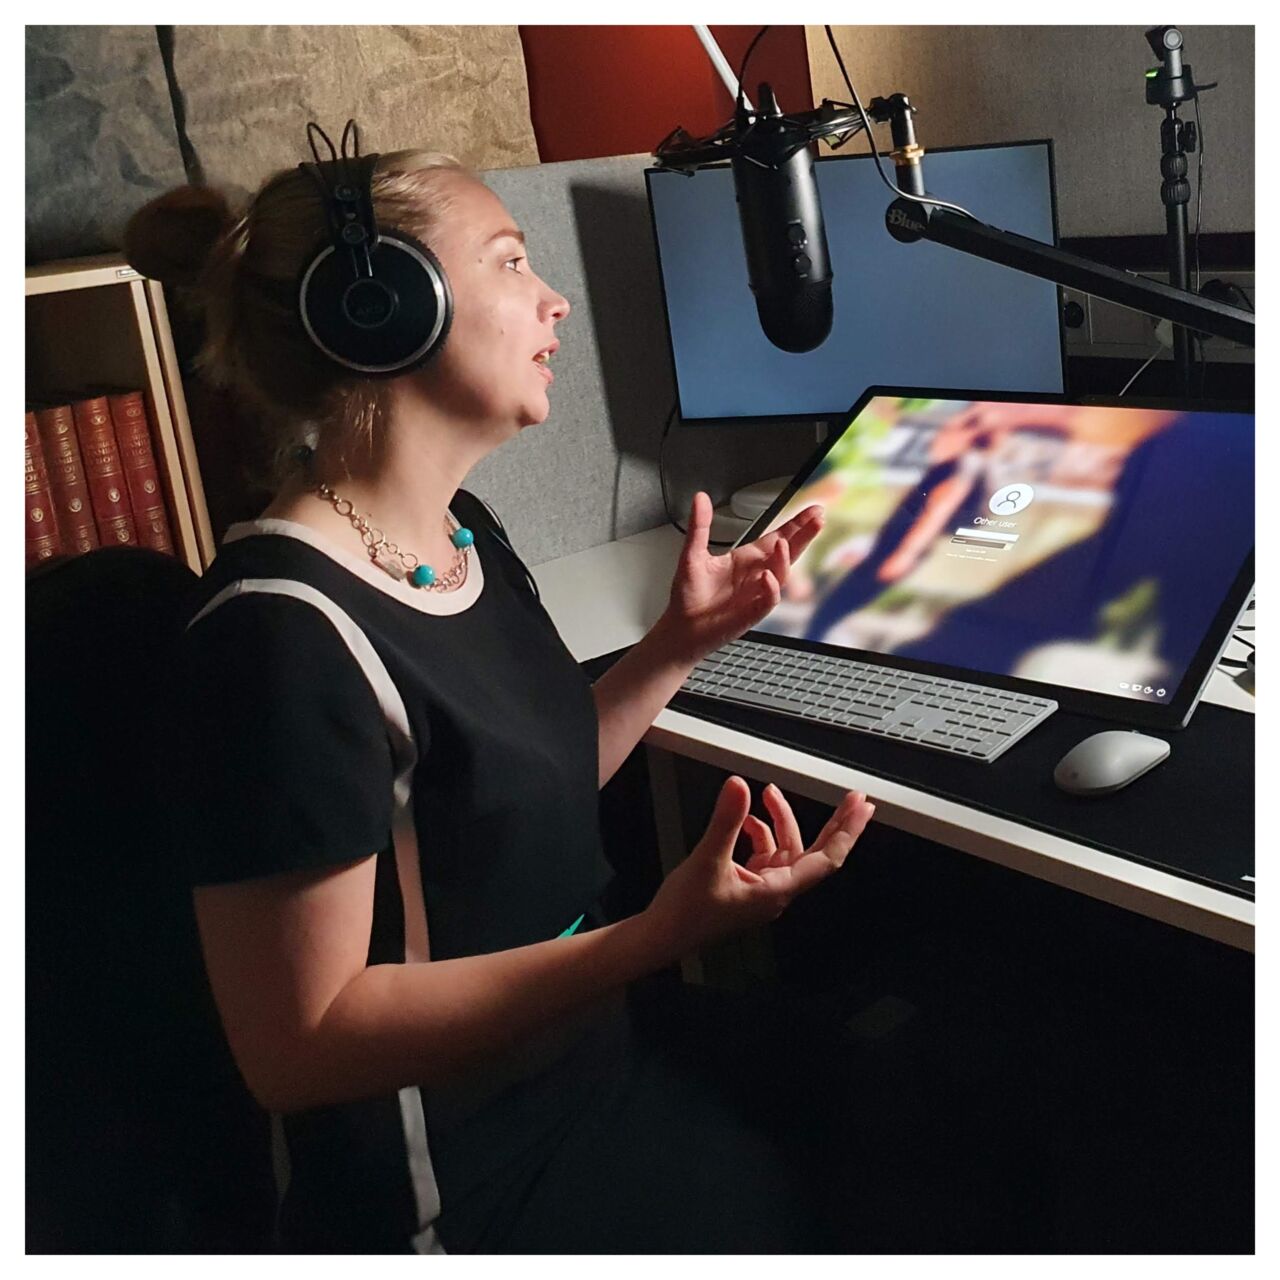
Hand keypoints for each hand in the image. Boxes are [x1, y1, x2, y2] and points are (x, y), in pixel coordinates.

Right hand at [644, 776, 874, 959]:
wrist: (661, 936)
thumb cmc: (685, 912)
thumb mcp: (707, 859)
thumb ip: (726, 820)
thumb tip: (739, 786)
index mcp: (777, 891)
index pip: (826, 859)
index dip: (846, 832)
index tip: (861, 808)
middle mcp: (776, 892)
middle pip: (815, 854)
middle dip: (834, 825)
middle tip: (852, 800)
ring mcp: (761, 890)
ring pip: (786, 850)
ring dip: (781, 821)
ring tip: (769, 793)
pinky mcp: (746, 887)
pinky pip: (765, 855)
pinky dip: (760, 834)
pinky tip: (747, 821)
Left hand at [659, 492, 824, 664]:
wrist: (681, 628)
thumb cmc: (690, 596)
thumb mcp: (693, 554)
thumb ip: (700, 526)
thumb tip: (700, 498)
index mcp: (747, 560)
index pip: (778, 538)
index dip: (796, 525)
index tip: (813, 510)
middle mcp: (756, 575)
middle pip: (788, 553)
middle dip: (803, 537)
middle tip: (817, 520)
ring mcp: (756, 594)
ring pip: (780, 575)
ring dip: (784, 560)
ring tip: (784, 544)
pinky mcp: (751, 614)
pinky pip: (768, 601)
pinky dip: (770, 589)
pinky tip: (768, 577)